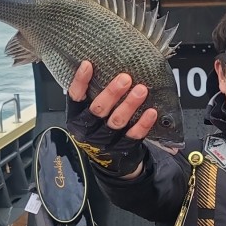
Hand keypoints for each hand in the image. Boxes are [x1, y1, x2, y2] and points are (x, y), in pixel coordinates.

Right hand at [66, 61, 156, 177]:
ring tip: (141, 90)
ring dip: (129, 104)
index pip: (74, 98)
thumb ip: (93, 95)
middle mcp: (88, 130)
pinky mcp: (122, 149)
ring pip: (117, 121)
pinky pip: (134, 135)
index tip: (88, 64)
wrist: (109, 161)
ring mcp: (105, 141)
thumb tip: (104, 65)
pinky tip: (151, 111)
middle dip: (112, 93)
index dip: (80, 81)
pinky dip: (143, 123)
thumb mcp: (88, 114)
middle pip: (98, 110)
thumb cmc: (99, 128)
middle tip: (125, 78)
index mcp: (76, 118)